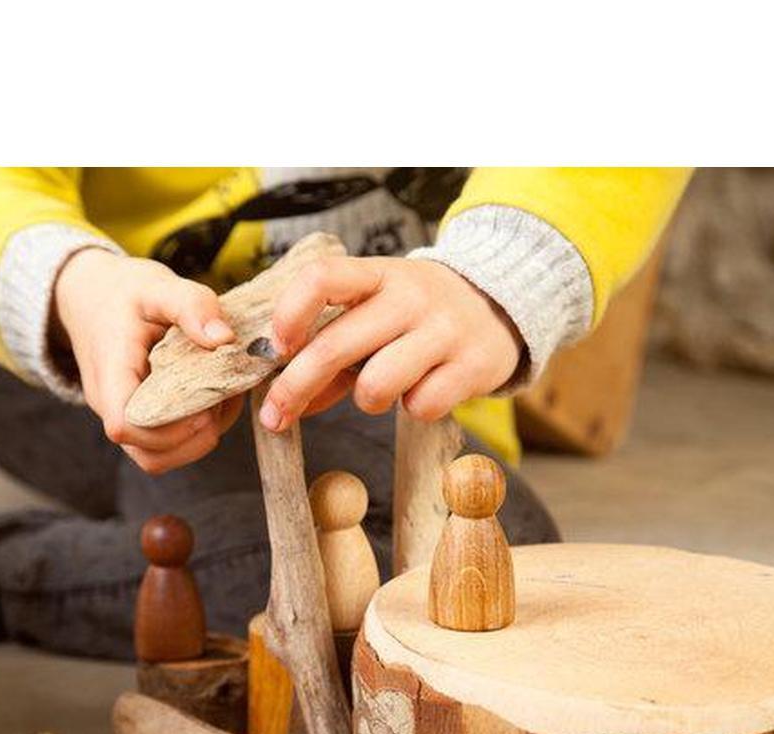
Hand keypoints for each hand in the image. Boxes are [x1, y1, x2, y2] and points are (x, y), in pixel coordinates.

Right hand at [55, 249, 243, 473]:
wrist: (93, 298)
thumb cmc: (125, 294)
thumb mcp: (158, 286)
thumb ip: (191, 305)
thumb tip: (223, 339)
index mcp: (110, 374)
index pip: (125, 426)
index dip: (169, 429)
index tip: (204, 406)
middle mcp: (111, 405)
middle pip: (148, 455)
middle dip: (193, 440)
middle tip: (221, 401)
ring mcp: (125, 417)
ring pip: (159, 459)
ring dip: (198, 441)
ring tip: (221, 401)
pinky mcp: (142, 421)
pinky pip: (167, 447)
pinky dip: (198, 435)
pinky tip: (215, 402)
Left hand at [258, 257, 524, 432]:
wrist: (499, 306)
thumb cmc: (417, 317)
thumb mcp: (376, 314)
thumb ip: (333, 353)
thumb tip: (287, 404)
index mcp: (377, 275)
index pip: (322, 277)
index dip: (290, 314)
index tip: (278, 348)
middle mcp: (409, 296)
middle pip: (335, 345)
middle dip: (294, 388)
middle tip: (274, 418)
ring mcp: (443, 329)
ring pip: (376, 385)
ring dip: (365, 401)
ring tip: (379, 391)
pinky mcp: (473, 365)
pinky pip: (421, 405)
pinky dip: (414, 408)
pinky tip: (423, 391)